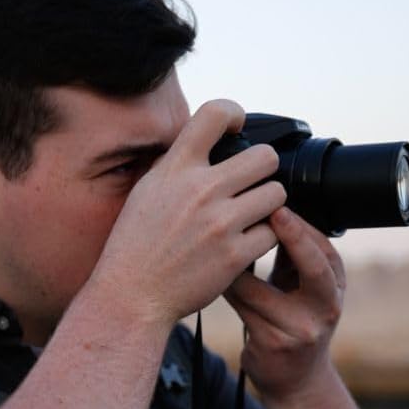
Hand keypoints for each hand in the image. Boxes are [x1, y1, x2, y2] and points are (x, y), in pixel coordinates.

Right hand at [91, 100, 285, 328]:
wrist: (131, 295)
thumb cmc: (137, 244)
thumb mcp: (147, 190)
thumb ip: (178, 164)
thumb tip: (206, 139)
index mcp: (175, 169)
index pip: (215, 113)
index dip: (234, 114)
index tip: (236, 129)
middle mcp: (199, 190)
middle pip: (265, 156)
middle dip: (263, 170)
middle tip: (251, 186)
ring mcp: (220, 223)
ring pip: (276, 194)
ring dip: (267, 206)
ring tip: (249, 218)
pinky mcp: (234, 255)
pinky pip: (273, 234)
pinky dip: (263, 240)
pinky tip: (244, 245)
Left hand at [223, 206, 345, 401]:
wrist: (296, 381)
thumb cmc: (295, 321)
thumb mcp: (303, 288)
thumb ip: (293, 254)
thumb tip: (270, 205)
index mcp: (335, 287)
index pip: (323, 250)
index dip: (302, 227)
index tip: (278, 202)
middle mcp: (326, 307)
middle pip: (314, 266)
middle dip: (294, 236)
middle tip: (273, 210)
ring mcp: (301, 328)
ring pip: (259, 286)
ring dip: (235, 263)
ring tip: (216, 239)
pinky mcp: (273, 343)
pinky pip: (242, 306)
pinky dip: (226, 286)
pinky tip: (212, 275)